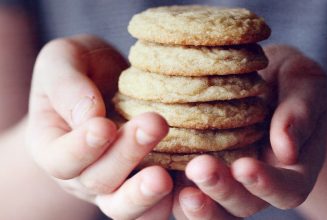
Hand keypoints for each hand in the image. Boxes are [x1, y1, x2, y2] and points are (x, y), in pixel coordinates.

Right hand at [26, 35, 173, 219]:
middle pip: (99, 181)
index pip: (61, 159)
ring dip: (145, 194)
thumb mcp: (63, 60)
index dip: (81, 148)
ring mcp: (114, 184)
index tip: (104, 126)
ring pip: (124, 206)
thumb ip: (67, 86)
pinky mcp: (144, 183)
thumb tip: (90, 118)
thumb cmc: (83, 68)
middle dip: (126, 156)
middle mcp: (81, 174)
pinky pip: (154, 206)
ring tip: (163, 178)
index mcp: (53, 146)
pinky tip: (189, 187)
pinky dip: (170, 201)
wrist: (109, 79)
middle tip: (154, 125)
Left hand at [173, 45, 326, 218]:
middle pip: (243, 205)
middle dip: (222, 191)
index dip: (267, 184)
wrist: (263, 80)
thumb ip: (302, 112)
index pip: (287, 190)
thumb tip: (287, 149)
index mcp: (293, 170)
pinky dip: (171, 190)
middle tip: (200, 168)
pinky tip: (153, 174)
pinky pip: (185, 189)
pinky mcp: (199, 171)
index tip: (244, 167)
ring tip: (175, 187)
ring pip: (212, 208)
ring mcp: (228, 180)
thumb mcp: (305, 84)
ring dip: (195, 203)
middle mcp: (257, 184)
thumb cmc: (289, 80)